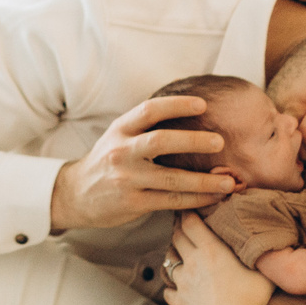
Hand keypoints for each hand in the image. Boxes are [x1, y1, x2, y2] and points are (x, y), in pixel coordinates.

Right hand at [49, 96, 239, 231]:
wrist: (75, 194)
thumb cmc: (108, 161)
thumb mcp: (119, 135)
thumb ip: (147, 125)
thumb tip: (187, 101)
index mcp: (121, 129)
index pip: (149, 110)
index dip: (177, 105)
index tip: (203, 104)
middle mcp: (122, 151)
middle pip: (161, 141)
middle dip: (194, 141)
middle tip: (220, 141)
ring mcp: (127, 178)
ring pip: (172, 178)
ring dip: (205, 180)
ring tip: (230, 181)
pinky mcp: (133, 203)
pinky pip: (171, 201)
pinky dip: (196, 199)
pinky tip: (214, 197)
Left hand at [163, 212, 275, 304]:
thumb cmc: (251, 302)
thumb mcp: (263, 273)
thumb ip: (261, 256)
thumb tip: (268, 243)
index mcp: (211, 250)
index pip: (192, 223)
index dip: (188, 213)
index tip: (189, 208)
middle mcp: (192, 263)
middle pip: (177, 237)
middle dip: (179, 229)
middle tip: (183, 225)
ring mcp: (183, 283)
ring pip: (170, 262)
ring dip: (174, 256)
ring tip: (181, 254)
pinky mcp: (179, 302)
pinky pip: (169, 290)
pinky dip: (172, 287)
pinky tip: (177, 288)